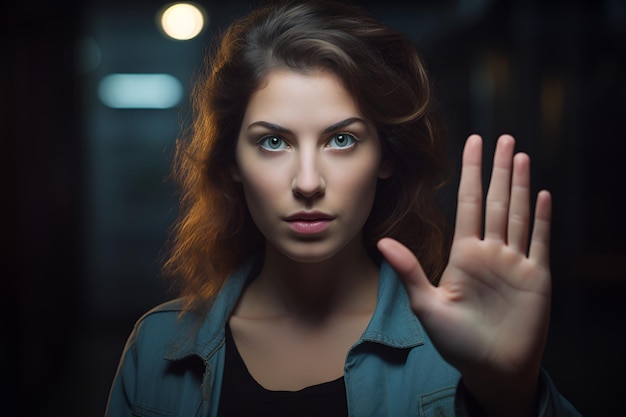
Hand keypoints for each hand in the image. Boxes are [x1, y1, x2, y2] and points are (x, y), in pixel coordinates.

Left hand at [378, 134, 551, 415]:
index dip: (471, 172)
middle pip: (497, 201)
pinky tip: (542, 195)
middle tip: (503, 137)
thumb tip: (383, 241)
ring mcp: (515, 262)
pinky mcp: (536, 277)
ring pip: (518, 214)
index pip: (469, 203)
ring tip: (520, 155)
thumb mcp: (428, 305)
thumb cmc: (457, 341)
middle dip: (498, 169)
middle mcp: (490, 252)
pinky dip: (542, 219)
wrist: (490, 369)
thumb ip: (410, 270)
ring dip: (520, 185)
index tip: (471, 144)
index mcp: (464, 254)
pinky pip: (539, 242)